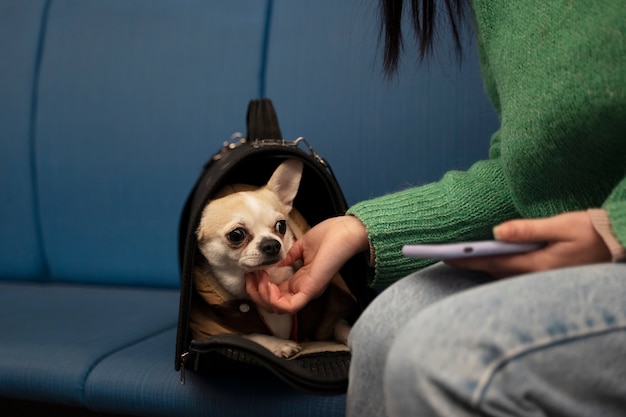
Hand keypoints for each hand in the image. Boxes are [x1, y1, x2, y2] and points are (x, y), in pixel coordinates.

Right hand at [246, 215, 368, 313]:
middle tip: (251, 276)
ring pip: (277, 308)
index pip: (274, 294)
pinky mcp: (310, 290)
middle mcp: (303, 289)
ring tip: (258, 278)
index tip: (252, 271)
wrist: (345, 231)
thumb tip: (275, 262)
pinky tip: (267, 282)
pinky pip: (289, 307)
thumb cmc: (330, 236)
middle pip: (272, 305)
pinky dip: (273, 298)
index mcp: (301, 280)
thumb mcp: (302, 246)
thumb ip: (288, 256)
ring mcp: (307, 291)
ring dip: (261, 294)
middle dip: (255, 292)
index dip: (259, 285)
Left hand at [445, 211, 611, 277]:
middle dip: (470, 264)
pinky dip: (499, 265)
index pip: (492, 262)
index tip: (444, 256)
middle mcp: (536, 275)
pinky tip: (490, 259)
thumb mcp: (561, 226)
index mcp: (537, 264)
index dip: (466, 259)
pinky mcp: (546, 275)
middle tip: (446, 256)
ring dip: (483, 266)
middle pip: (494, 271)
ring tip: (461, 257)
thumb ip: (528, 229)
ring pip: (504, 274)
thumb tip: (497, 231)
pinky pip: (515, 273)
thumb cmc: (592, 233)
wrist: (619, 243)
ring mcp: (541, 278)